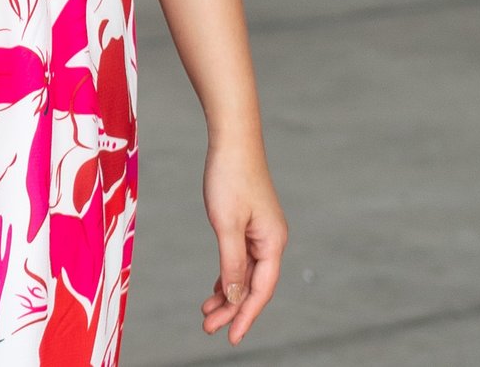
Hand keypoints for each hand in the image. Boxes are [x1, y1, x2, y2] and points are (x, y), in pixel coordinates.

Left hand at [200, 139, 285, 344]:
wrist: (232, 141)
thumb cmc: (229, 178)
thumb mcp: (226, 224)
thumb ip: (231, 262)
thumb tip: (234, 296)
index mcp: (272, 243)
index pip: (260, 290)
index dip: (245, 315)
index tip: (231, 337)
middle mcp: (272, 241)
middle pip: (253, 285)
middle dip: (232, 309)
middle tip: (209, 328)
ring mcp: (262, 233)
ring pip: (246, 273)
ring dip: (228, 293)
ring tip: (207, 314)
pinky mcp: (250, 224)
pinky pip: (241, 259)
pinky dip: (228, 274)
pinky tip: (217, 287)